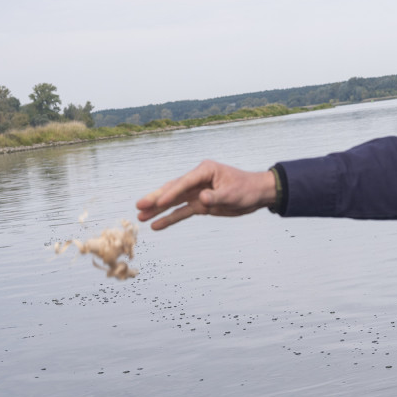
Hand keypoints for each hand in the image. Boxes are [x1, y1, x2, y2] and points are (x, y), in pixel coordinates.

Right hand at [136, 160, 276, 230]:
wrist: (257, 194)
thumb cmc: (247, 189)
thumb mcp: (232, 194)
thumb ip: (216, 197)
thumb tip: (200, 199)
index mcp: (205, 171)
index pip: (184, 182)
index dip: (171, 193)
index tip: (158, 203)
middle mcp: (198, 180)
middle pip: (173, 190)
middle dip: (156, 198)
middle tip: (139, 205)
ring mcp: (197, 192)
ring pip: (174, 201)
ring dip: (158, 210)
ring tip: (140, 217)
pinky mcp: (200, 204)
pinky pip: (182, 211)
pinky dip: (170, 218)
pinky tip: (156, 225)